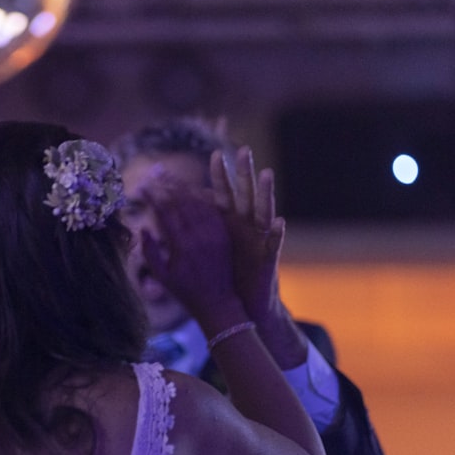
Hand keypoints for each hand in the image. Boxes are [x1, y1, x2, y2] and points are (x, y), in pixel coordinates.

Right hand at [140, 169, 244, 327]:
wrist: (219, 304)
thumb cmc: (186, 293)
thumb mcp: (162, 277)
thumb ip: (150, 252)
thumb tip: (142, 227)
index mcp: (182, 246)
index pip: (165, 211)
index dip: (153, 196)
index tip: (143, 185)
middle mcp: (199, 236)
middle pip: (182, 201)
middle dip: (167, 185)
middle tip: (156, 172)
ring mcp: (214, 234)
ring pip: (198, 202)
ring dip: (184, 188)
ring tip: (172, 177)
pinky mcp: (224, 235)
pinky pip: (213, 210)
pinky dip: (202, 198)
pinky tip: (194, 190)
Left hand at [208, 145, 285, 322]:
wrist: (244, 304)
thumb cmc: (225, 275)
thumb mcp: (207, 248)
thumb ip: (195, 227)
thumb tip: (174, 207)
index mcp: (229, 223)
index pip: (224, 193)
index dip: (220, 176)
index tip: (214, 154)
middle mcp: (246, 226)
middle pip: (245, 195)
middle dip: (243, 173)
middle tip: (243, 150)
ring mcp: (259, 240)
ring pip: (263, 212)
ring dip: (266, 194)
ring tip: (266, 174)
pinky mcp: (268, 258)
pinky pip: (274, 244)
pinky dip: (277, 234)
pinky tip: (279, 222)